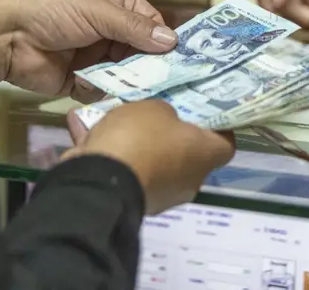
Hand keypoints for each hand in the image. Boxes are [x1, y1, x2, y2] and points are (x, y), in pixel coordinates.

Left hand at [0, 0, 177, 101]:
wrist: (5, 35)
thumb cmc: (53, 9)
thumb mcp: (97, 11)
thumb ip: (135, 28)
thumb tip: (174, 41)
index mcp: (116, 3)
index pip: (151, 23)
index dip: (166, 41)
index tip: (183, 61)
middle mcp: (109, 29)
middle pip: (142, 52)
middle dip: (150, 67)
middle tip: (169, 84)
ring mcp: (95, 56)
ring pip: (125, 74)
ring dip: (129, 82)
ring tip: (141, 93)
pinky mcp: (80, 80)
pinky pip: (103, 90)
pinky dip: (104, 93)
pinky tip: (110, 97)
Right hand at [64, 101, 235, 214]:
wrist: (99, 181)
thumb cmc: (140, 138)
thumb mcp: (154, 108)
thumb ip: (165, 113)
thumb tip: (163, 122)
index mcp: (204, 157)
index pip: (224, 144)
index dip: (216, 128)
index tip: (202, 111)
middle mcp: (188, 181)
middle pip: (186, 154)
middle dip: (171, 135)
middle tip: (156, 112)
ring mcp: (160, 194)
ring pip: (152, 162)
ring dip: (135, 143)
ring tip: (113, 115)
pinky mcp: (130, 200)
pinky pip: (123, 170)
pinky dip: (108, 153)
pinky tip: (84, 128)